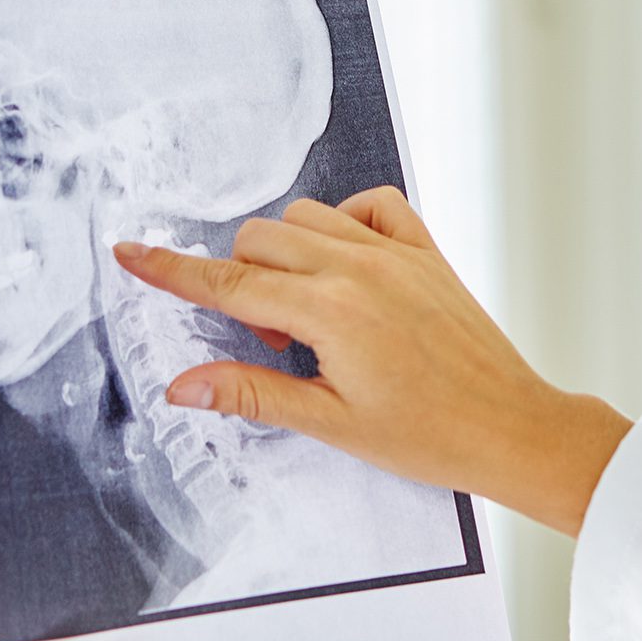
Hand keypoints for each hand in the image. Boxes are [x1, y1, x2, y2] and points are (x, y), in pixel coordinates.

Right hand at [111, 186, 631, 534]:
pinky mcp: (427, 251)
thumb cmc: (432, 435)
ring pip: (307, 217)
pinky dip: (346, 222)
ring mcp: (396, 253)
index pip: (229, 283)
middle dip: (243, 280)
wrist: (511, 427)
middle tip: (276, 343)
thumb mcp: (330, 423)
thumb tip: (184, 386)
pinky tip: (348, 267)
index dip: (172, 270)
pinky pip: (372, 205)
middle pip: (260, 241)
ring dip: (288, 254)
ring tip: (311, 316)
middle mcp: (359, 268)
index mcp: (329, 312)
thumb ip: (252, 393)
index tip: (131, 252)